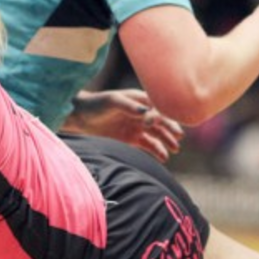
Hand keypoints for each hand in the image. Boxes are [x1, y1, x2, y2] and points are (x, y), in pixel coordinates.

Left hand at [66, 89, 183, 161]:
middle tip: (178, 138)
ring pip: (157, 134)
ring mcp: (138, 126)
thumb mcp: (111, 101)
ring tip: (174, 149)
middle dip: (170, 129)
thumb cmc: (96, 104)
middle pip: (161, 121)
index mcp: (139, 100)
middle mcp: (142, 113)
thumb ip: (128, 106)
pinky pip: (149, 145)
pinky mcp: (133, 139)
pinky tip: (164, 158)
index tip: (152, 123)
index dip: (159, 115)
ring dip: (167, 141)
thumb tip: (146, 112)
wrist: (81, 117)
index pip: (156, 108)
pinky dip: (157, 151)